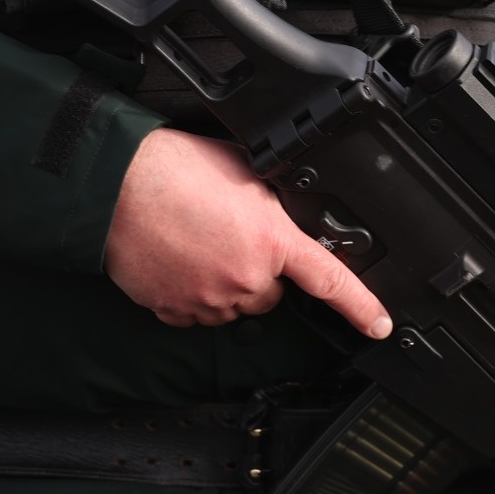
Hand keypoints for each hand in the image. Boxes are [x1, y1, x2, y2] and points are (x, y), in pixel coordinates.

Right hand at [104, 128, 392, 337]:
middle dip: (257, 271)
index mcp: (271, 238)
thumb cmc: (174, 168)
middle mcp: (246, 276)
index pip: (330, 280)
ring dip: (223, 281)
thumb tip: (282, 214)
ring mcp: (209, 299)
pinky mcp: (175, 311)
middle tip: (228, 236)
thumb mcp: (244, 171)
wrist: (116, 185)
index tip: (378, 325)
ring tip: (196, 241)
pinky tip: (177, 259)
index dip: (360, 307)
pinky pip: (196, 312)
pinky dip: (191, 292)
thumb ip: (272, 203)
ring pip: (233, 303)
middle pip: (271, 293)